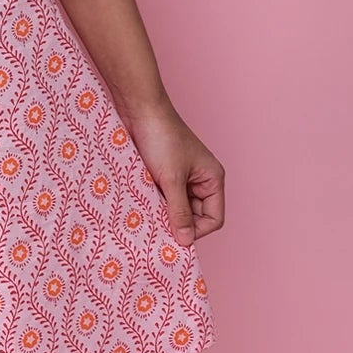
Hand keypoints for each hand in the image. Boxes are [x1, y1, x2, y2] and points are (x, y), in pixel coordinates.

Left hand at [120, 99, 224, 247]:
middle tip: (157, 225)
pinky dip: (154, 204)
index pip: (213, 219)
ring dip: (164, 213)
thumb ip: (179, 212)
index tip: (173, 234)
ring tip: (148, 211)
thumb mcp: (171, 179)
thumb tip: (184, 242)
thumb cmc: (161, 138)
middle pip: (195, 217)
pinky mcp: (163, 175)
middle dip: (178, 222)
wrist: (139, 110)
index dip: (196, 231)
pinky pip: (163, 199)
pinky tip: (142, 203)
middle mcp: (200, 180)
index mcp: (212, 179)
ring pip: (177, 209)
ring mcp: (181, 178)